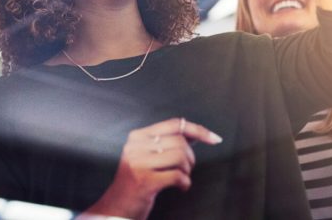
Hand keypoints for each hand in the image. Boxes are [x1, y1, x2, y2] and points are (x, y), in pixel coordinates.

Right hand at [82, 118, 221, 219]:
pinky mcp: (144, 181)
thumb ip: (167, 143)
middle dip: (190, 158)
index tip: (215, 139)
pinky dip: (185, 184)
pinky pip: (178, 176)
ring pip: (180, 157)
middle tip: (185, 170)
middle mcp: (136, 146)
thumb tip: (196, 133)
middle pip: (180, 142)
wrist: (116, 206)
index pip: (174, 124)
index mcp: (138, 136)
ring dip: (187, 171)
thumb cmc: (136, 181)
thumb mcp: (146, 156)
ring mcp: (138, 163)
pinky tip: (181, 188)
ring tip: (181, 179)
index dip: (198, 130)